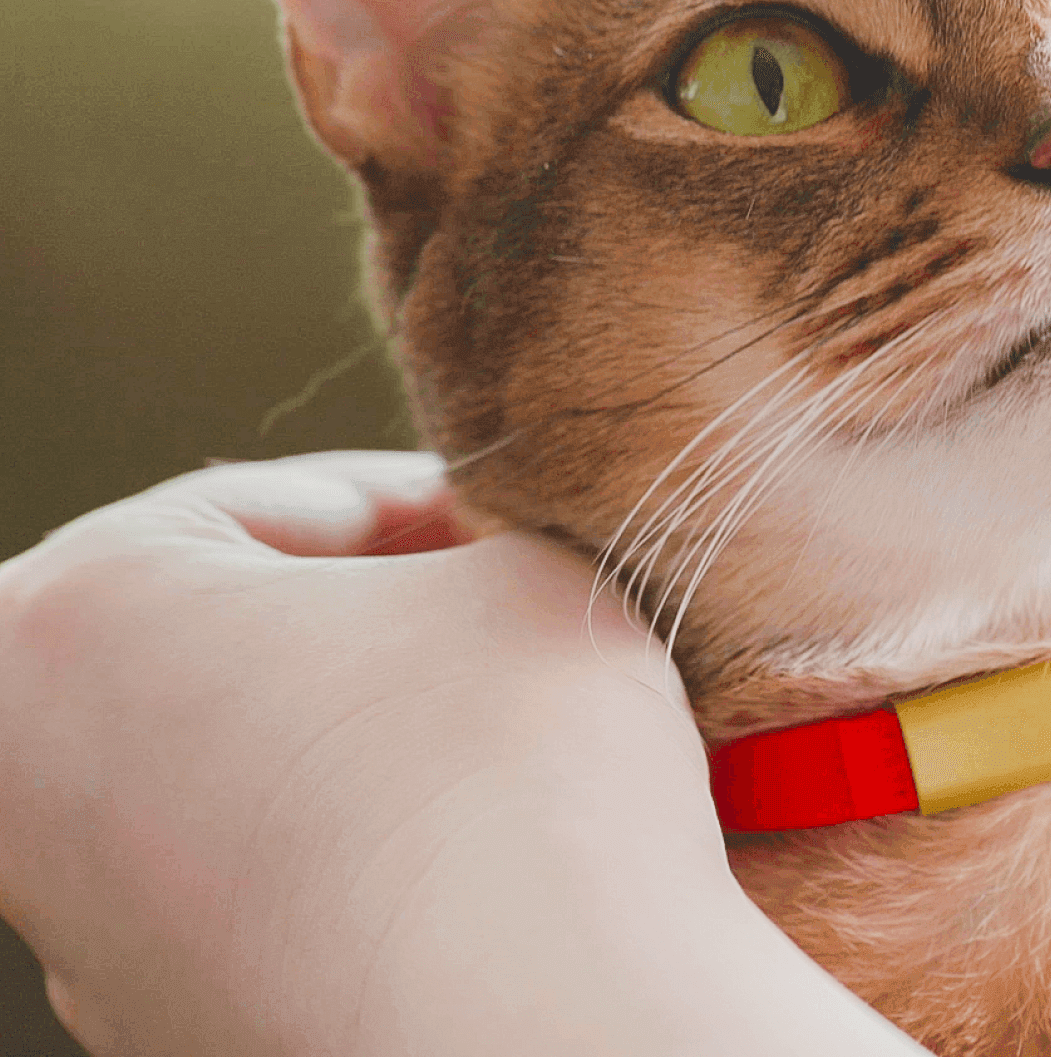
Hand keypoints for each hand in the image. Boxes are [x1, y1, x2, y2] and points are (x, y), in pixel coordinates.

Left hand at [0, 452, 919, 1055]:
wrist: (548, 1039)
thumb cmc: (514, 781)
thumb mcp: (533, 574)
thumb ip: (487, 542)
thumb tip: (494, 572)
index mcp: (62, 625)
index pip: (276, 507)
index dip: (436, 500)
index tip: (534, 526)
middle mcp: (29, 793)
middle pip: (243, 648)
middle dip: (400, 632)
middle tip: (530, 625)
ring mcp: (92, 938)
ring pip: (263, 783)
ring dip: (391, 754)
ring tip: (540, 752)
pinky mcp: (180, 1035)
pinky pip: (291, 905)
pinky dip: (386, 871)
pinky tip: (502, 868)